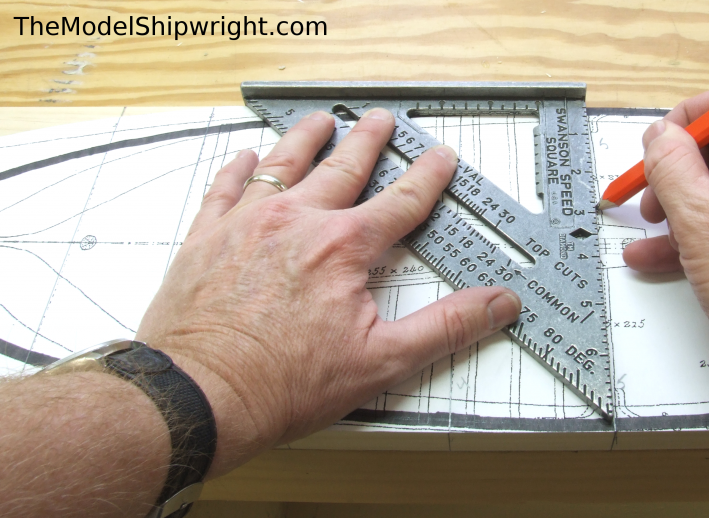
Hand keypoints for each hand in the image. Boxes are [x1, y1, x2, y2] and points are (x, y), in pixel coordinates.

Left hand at [135, 109, 520, 475]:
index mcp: (342, 247)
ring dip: (306, 139)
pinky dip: (239, 168)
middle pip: (343, 168)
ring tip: (321, 120)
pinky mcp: (206, 238)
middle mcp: (296, 222)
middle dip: (368, 141)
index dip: (427, 177)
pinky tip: (245, 157)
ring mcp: (247, 224)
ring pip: (283, 165)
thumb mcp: (382, 361)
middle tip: (380, 119)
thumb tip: (497, 303)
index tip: (440, 156)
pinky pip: (225, 188)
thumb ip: (446, 327)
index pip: (400, 201)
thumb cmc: (283, 384)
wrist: (198, 395)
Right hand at [622, 89, 708, 362]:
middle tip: (650, 203)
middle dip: (677, 176)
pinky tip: (660, 257)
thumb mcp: (697, 216)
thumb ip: (670, 164)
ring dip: (682, 211)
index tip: (652, 152)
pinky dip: (704, 232)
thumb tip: (660, 135)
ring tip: (649, 238)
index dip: (679, 127)